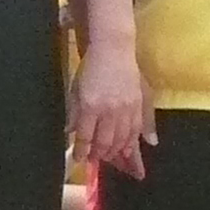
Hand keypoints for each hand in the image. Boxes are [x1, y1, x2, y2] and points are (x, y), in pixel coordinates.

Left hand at [68, 35, 154, 180]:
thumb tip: (70, 132)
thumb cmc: (91, 69)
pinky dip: (131, 142)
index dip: (82, 151)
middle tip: (94, 159)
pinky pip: (136, 130)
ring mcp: (126, 108)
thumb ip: (74, 113)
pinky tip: (127, 149)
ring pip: (122, 139)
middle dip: (99, 154)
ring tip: (109, 156)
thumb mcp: (76, 90)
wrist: (113, 50)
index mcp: (90, 106)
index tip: (79, 159)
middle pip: (105, 141)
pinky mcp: (138, 105)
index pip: (86, 136)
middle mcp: (109, 110)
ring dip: (115, 151)